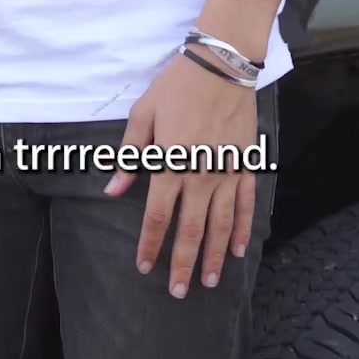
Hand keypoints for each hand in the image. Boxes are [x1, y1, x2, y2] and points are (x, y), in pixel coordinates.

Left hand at [103, 52, 257, 295]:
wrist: (221, 65)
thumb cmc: (176, 87)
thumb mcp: (142, 115)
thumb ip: (129, 156)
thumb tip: (112, 189)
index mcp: (169, 165)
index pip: (157, 216)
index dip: (150, 245)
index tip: (144, 267)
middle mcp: (199, 177)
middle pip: (191, 230)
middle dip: (183, 264)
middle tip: (179, 292)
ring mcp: (226, 174)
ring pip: (221, 225)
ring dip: (213, 256)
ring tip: (209, 282)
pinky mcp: (246, 166)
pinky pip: (246, 205)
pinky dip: (242, 230)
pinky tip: (238, 251)